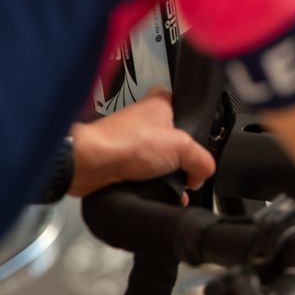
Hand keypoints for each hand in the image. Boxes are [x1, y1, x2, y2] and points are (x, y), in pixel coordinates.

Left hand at [68, 88, 215, 196]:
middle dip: (182, 162)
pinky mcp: (122, 160)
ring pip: (161, 160)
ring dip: (167, 176)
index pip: (189, 112)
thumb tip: (203, 174)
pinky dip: (151, 184)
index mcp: (161, 102)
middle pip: (176, 143)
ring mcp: (132, 139)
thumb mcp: (183, 148)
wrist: (91, 164)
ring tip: (169, 185)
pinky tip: (155, 192)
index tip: (198, 148)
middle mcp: (145, 119)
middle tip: (185, 171)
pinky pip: (145, 174)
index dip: (196, 134)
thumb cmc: (127, 143)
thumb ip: (203, 161)